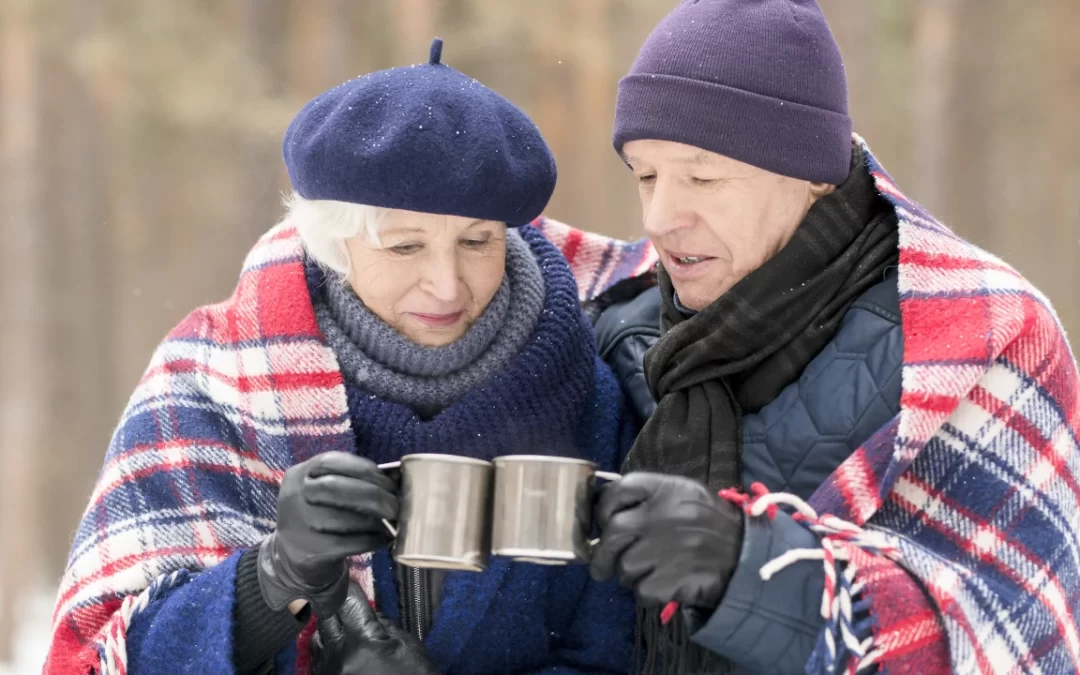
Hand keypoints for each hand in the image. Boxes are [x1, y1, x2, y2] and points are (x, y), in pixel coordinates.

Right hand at [258, 451, 397, 617]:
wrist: (292, 558)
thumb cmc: (319, 515)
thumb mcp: (322, 491)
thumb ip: (350, 479)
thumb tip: (396, 477)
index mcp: (299, 473)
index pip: (332, 462)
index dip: (366, 470)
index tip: (389, 482)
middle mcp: (294, 496)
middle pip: (338, 488)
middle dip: (375, 495)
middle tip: (396, 505)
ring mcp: (300, 525)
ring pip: (345, 519)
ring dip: (376, 521)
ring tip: (392, 522)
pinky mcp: (310, 551)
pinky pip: (349, 543)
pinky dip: (371, 540)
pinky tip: (382, 538)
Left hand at [312, 583, 439, 674]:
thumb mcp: (409, 647)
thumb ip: (384, 625)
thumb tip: (368, 611)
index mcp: (363, 641)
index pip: (346, 600)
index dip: (349, 587)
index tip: (349, 579)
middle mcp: (340, 657)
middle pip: (326, 617)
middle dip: (337, 606)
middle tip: (345, 599)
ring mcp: (330, 674)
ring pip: (317, 639)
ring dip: (328, 629)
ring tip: (343, 625)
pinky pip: (319, 661)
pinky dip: (327, 651)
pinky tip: (341, 649)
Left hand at [590, 472, 742, 611]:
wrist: (747, 557)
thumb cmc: (709, 524)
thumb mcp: (684, 495)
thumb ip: (648, 496)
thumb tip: (604, 508)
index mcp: (666, 489)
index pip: (618, 490)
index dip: (603, 507)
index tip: (605, 521)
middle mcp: (662, 515)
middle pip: (612, 532)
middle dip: (603, 554)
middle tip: (603, 566)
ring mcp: (665, 548)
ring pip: (623, 566)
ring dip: (629, 574)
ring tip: (649, 571)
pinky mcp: (671, 580)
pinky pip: (641, 590)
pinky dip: (647, 592)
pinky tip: (663, 584)